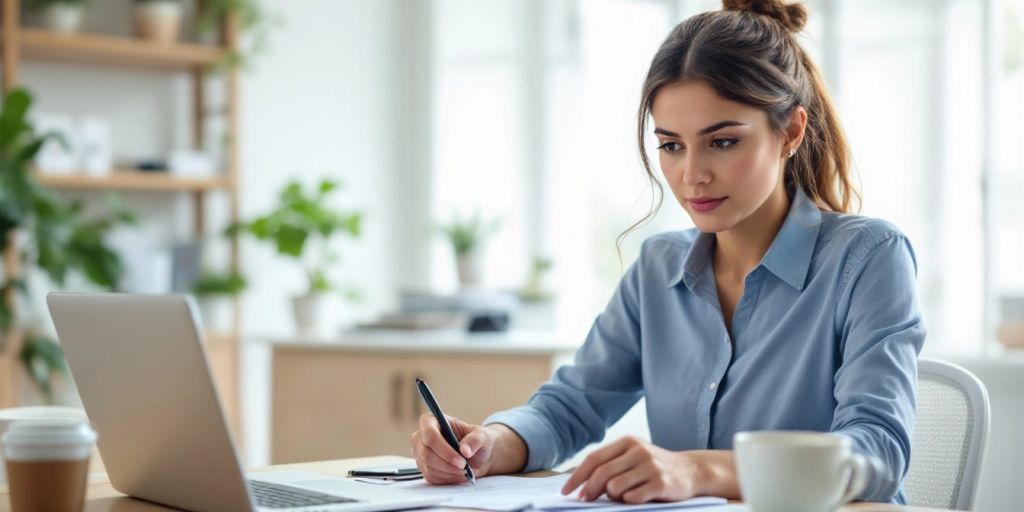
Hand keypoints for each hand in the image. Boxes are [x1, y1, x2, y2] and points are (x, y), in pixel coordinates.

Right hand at [409, 413, 496, 483]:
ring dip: (449, 471)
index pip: (429, 434)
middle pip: (426, 453)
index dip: (443, 449)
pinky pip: (432, 477)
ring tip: (464, 469)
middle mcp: (421, 436)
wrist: (477, 456)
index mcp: (432, 421)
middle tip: (465, 468)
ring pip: (429, 467)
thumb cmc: (477, 441)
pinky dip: (448, 478)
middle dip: (447, 463)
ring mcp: (420, 453)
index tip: (460, 460)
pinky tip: (458, 473)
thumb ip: (475, 440)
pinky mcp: (424, 468)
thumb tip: (465, 450)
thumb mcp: (482, 436)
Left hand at [561, 436, 705, 502]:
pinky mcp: (662, 483)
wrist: (692, 470)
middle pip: (602, 473)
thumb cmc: (654, 467)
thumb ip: (611, 466)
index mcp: (627, 442)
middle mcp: (638, 450)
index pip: (594, 459)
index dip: (577, 476)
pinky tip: (637, 498)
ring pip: (615, 487)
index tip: (566, 491)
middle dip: (590, 490)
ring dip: (613, 497)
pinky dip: (629, 502)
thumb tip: (582, 485)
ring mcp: (651, 466)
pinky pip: (633, 497)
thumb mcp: (633, 458)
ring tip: (623, 496)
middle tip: (586, 500)